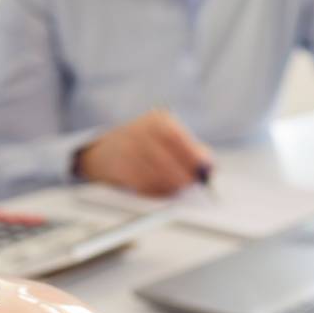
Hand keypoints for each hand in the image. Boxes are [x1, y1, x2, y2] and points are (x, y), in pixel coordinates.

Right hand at [75, 110, 213, 196]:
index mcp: (156, 121)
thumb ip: (192, 151)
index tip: (202, 171)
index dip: (190, 155)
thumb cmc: (145, 147)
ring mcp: (125, 149)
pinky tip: (161, 192)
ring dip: (168, 185)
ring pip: (151, 172)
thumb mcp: (168, 141)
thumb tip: (209, 167)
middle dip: (180, 174)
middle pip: (162, 155)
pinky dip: (154, 190)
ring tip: (176, 190)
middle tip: (190, 186)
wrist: (104, 153)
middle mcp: (138, 131)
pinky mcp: (118, 168)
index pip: (174, 136)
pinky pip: (140, 183)